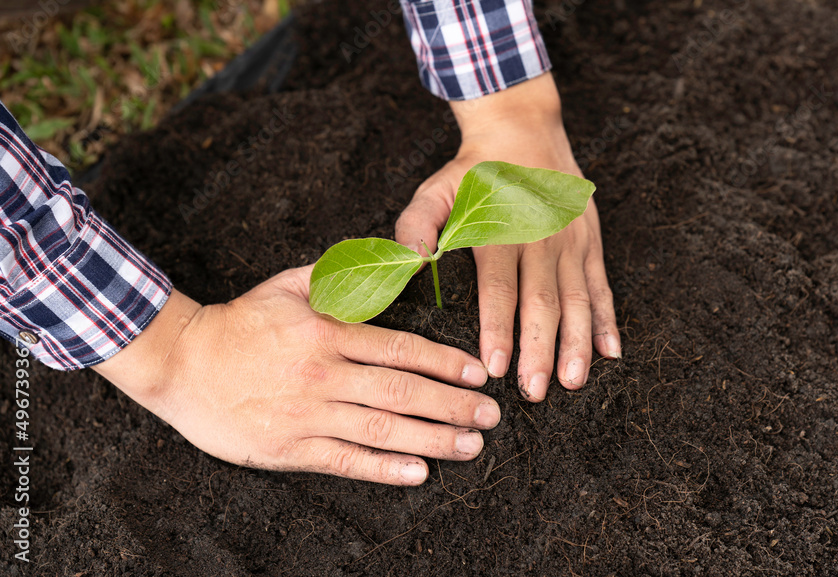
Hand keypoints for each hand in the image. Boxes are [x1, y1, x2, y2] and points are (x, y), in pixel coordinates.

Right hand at [93, 265, 499, 485]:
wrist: (181, 362)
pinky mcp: (289, 447)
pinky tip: (418, 473)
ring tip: (470, 447)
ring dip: (433, 440)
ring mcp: (308, 414)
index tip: (478, 373)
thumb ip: (339, 278)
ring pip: (383, 430)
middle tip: (490, 415)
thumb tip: (389, 264)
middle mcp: (325, 374)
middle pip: (403, 392)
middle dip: (454, 406)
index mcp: (329, 332)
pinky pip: (346, 460)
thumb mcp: (290, 284)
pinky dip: (384, 470)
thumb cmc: (240, 321)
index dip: (446, 363)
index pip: (402, 349)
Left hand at [395, 73, 620, 402]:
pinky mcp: (590, 243)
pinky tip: (610, 353)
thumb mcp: (436, 189)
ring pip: (577, 299)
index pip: (500, 288)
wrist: (523, 129)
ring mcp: (572, 241)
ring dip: (576, 342)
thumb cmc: (474, 171)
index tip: (494, 366)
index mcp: (502, 230)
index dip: (498, 328)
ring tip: (572, 381)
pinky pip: (601, 286)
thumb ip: (417, 225)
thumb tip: (409, 261)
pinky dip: (607, 320)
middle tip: (534, 391)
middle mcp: (542, 238)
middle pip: (542, 302)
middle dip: (539, 349)